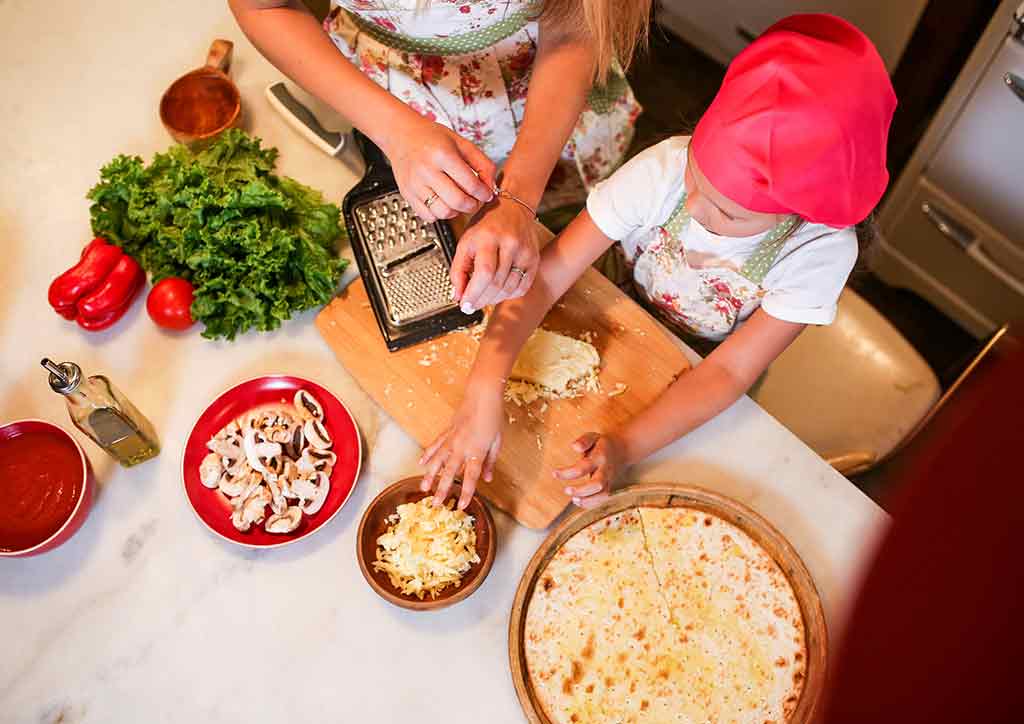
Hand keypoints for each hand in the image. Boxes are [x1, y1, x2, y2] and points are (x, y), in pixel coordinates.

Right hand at [382, 115, 496, 222]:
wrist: (402, 136)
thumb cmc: (432, 138)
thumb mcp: (461, 143)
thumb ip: (482, 163)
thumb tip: (491, 186)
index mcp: (442, 155)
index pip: (470, 184)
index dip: (484, 193)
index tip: (486, 194)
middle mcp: (426, 171)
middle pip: (457, 201)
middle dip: (472, 205)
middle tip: (475, 201)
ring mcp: (415, 185)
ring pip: (443, 213)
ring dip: (456, 211)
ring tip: (459, 201)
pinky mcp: (408, 195)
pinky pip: (428, 216)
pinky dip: (440, 214)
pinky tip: (443, 202)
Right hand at [419, 383, 504, 508]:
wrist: (482, 395)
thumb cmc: (493, 417)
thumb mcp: (497, 441)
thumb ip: (491, 461)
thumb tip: (488, 478)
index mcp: (477, 451)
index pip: (471, 477)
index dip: (466, 492)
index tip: (460, 505)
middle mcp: (461, 447)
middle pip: (449, 472)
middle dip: (442, 489)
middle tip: (435, 504)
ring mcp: (452, 439)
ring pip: (437, 460)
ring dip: (429, 475)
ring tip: (423, 487)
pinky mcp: (447, 431)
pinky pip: (435, 445)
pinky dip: (427, 454)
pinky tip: (420, 462)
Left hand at [450, 197, 539, 312]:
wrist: (512, 209)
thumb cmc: (486, 225)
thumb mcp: (465, 242)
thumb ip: (458, 270)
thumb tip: (457, 296)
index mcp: (489, 237)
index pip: (484, 273)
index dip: (474, 293)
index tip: (464, 305)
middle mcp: (510, 244)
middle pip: (496, 283)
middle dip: (481, 299)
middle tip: (471, 305)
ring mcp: (525, 252)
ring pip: (509, 288)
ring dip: (493, 299)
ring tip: (482, 298)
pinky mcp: (534, 260)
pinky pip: (522, 287)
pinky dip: (508, 295)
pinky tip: (498, 293)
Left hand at [554, 432, 627, 508]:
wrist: (622, 449)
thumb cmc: (602, 443)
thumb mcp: (593, 436)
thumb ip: (584, 441)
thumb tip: (574, 446)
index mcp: (600, 457)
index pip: (583, 467)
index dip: (568, 472)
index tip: (554, 473)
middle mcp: (605, 470)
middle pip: (597, 484)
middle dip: (581, 490)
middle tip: (566, 490)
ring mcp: (609, 479)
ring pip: (603, 494)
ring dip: (588, 500)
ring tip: (574, 499)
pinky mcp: (609, 486)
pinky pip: (603, 499)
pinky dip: (591, 504)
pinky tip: (579, 502)